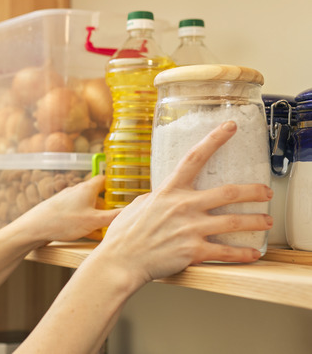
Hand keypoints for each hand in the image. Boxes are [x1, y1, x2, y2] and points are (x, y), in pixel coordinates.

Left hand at [10, 174, 120, 244]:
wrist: (33, 228)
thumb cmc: (62, 221)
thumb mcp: (94, 221)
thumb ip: (114, 216)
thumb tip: (131, 211)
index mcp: (86, 188)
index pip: (105, 180)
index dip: (115, 185)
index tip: (125, 191)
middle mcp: (76, 191)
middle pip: (96, 194)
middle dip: (106, 205)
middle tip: (116, 214)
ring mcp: (66, 201)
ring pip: (87, 206)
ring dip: (96, 216)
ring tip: (104, 228)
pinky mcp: (59, 211)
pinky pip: (77, 214)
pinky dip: (85, 222)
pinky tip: (88, 234)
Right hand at [95, 120, 272, 284]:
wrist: (121, 261)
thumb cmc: (125, 235)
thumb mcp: (140, 205)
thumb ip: (159, 197)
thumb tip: (167, 193)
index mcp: (169, 191)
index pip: (194, 158)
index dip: (214, 139)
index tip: (230, 127)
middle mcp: (183, 206)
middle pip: (228, 192)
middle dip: (253, 191)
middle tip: (266, 192)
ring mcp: (190, 229)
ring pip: (234, 222)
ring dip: (256, 221)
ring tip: (267, 221)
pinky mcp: (193, 251)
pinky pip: (226, 252)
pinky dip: (244, 254)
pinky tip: (254, 253)